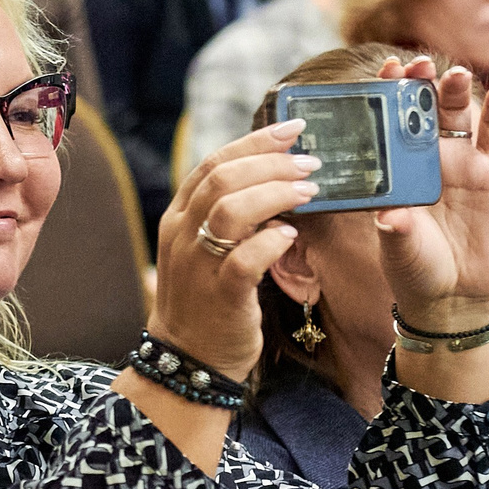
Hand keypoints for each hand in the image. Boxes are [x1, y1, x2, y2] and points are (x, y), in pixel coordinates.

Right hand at [150, 119, 320, 378]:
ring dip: (275, 194)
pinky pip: (245, 260)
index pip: (213, 164)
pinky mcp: (220, 295)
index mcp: (178, 217)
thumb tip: (273, 179)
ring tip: (309, 193)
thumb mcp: (205, 247)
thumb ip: (228, 214)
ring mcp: (198, 265)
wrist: (189, 358)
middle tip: (310, 164)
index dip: (254, 142)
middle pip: (222, 179)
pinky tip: (291, 236)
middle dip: (271, 164)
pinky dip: (271, 242)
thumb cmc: (207, 298)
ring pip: (231, 211)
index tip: (292, 130)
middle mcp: (182, 235)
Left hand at [371, 57, 488, 330]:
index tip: (384, 72)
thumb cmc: (417, 270)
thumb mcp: (402, 250)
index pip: (387, 123)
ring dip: (457, 91)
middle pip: (423, 109)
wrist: (457, 295)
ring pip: (459, 114)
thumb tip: (390, 217)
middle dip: (420, 84)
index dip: (387, 96)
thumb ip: (398, 230)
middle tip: (418, 65)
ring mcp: (462, 161)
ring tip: (456, 75)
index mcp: (396, 169)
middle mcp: (426, 159)